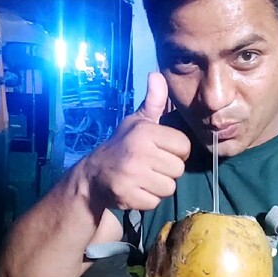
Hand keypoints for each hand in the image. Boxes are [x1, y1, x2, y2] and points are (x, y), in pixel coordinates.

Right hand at [82, 72, 190, 210]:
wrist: (93, 175)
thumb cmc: (123, 145)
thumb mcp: (137, 121)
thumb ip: (153, 101)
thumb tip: (157, 74)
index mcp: (145, 132)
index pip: (184, 146)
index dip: (176, 151)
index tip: (161, 151)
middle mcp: (139, 152)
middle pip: (178, 169)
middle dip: (167, 170)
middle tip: (150, 166)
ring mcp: (132, 176)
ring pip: (169, 188)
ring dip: (159, 186)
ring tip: (144, 178)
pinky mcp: (127, 196)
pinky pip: (155, 202)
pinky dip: (148, 199)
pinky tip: (137, 190)